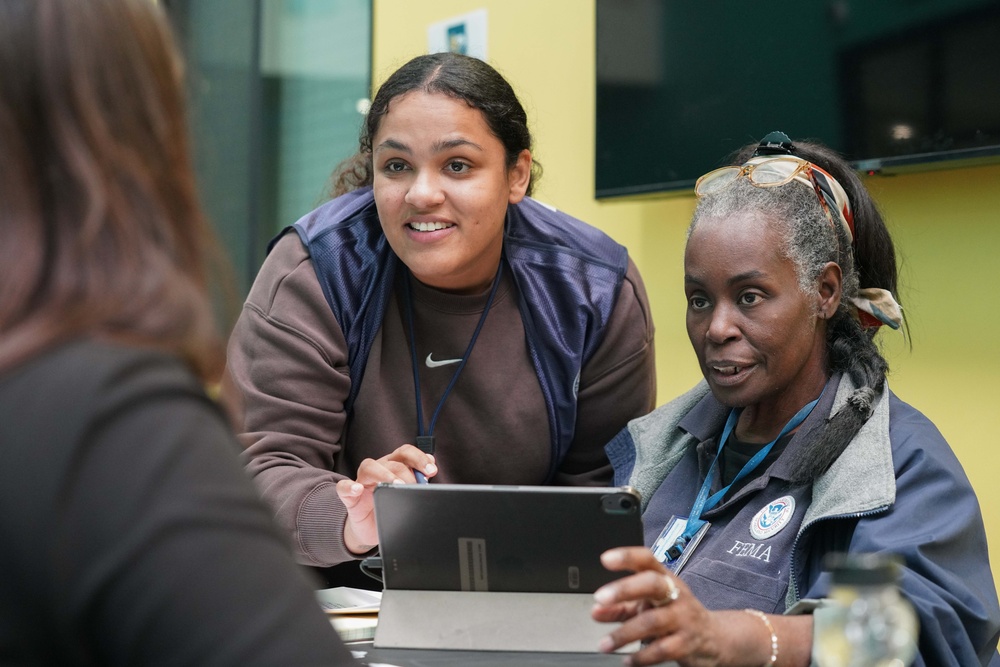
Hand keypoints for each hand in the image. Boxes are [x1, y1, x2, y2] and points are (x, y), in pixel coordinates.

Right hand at [336, 444, 436, 553]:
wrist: (370, 529)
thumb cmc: (389, 508)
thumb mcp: (406, 496)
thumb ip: (417, 482)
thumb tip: (430, 472)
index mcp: (393, 465)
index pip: (406, 453)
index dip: (419, 458)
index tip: (432, 470)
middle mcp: (378, 468)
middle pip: (392, 460)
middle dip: (407, 471)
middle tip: (416, 486)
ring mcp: (362, 481)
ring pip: (369, 467)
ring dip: (384, 475)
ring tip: (396, 486)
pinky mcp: (349, 497)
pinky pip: (343, 487)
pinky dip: (349, 487)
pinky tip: (357, 489)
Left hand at [592, 546, 721, 665]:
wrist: (714, 638)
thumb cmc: (676, 615)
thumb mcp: (648, 605)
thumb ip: (620, 607)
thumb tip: (596, 611)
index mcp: (665, 579)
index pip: (648, 560)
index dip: (628, 557)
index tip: (606, 559)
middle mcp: (676, 594)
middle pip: (652, 584)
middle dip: (625, 589)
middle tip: (600, 597)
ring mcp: (683, 618)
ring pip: (653, 621)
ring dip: (624, 634)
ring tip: (604, 644)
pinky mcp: (687, 643)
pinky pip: (662, 650)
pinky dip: (641, 657)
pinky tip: (627, 660)